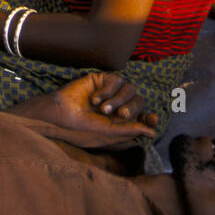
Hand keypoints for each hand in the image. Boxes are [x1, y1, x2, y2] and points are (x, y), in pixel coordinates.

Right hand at [17, 72, 157, 147]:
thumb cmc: (82, 130)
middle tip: (120, 115)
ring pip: (130, 89)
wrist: (61, 115)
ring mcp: (111, 92)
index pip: (143, 118)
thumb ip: (130, 130)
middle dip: (132, 109)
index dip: (150, 118)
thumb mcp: (108, 134)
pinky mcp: (102, 80)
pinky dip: (107, 91)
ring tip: (102, 109)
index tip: (153, 119)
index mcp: (122, 123)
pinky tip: (94, 99)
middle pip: (139, 101)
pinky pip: (116, 80)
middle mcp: (119, 106)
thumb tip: (152, 132)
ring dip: (118, 100)